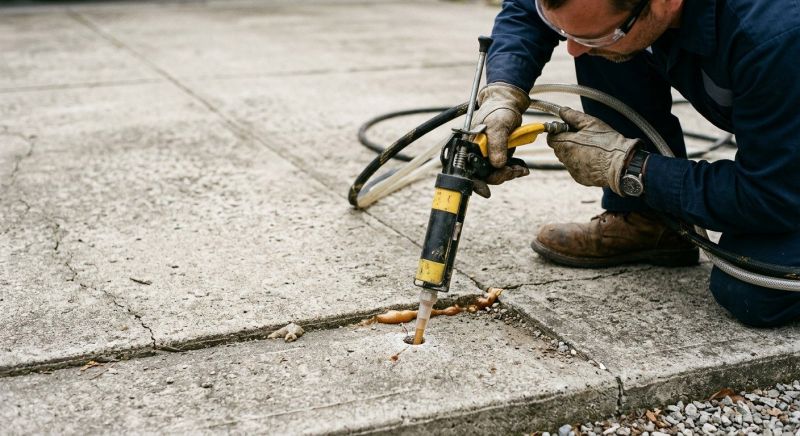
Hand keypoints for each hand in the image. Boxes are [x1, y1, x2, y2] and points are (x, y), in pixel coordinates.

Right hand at [470, 82, 531, 197]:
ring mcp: (486, 156)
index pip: (467, 170)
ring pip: (494, 174)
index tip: (485, 191)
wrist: (509, 105)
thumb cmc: (499, 111)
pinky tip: (521, 168)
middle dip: (499, 176)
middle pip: (482, 175)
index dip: (475, 183)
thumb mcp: (498, 125)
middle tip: (513, 172)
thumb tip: (497, 164)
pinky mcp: (496, 156)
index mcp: (469, 146)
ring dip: (508, 174)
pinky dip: (512, 170)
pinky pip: (502, 170)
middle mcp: (475, 153)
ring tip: (520, 169)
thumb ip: (496, 145)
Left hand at [546, 107, 639, 195]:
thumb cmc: (607, 142)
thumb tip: (562, 111)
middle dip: (566, 142)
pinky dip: (582, 163)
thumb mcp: (590, 123)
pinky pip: (576, 168)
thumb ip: (573, 116)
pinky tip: (594, 159)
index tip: (568, 129)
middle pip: (558, 149)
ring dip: (574, 153)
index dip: (558, 132)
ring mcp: (572, 170)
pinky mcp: (580, 178)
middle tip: (582, 137)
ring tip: (591, 148)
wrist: (621, 163)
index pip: (551, 138)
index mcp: (565, 144)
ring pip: (567, 159)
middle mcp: (566, 159)